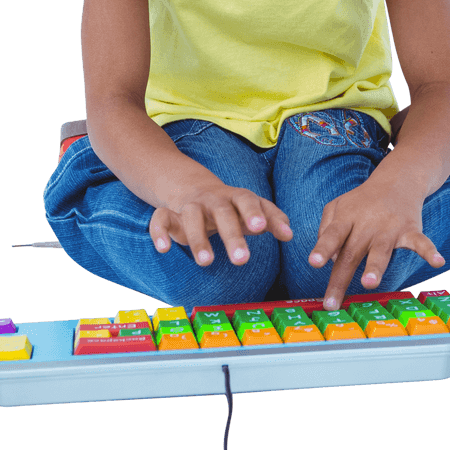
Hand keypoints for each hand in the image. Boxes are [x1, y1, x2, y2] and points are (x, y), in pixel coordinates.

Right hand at [149, 183, 292, 265]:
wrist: (193, 187)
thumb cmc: (230, 206)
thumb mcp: (251, 209)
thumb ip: (271, 219)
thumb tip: (290, 234)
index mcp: (236, 197)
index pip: (247, 201)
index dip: (255, 213)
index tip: (262, 228)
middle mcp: (213, 200)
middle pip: (222, 212)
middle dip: (232, 235)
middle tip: (242, 259)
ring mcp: (191, 206)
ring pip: (192, 216)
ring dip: (199, 239)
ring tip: (207, 262)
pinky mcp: (170, 215)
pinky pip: (160, 219)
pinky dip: (160, 233)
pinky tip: (164, 249)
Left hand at [308, 177, 445, 309]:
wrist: (397, 181)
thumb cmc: (362, 201)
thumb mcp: (336, 207)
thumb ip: (326, 230)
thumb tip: (329, 260)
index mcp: (347, 218)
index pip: (332, 235)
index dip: (323, 249)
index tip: (313, 263)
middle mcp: (367, 224)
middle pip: (352, 253)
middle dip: (341, 278)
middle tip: (332, 303)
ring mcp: (389, 228)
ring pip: (381, 251)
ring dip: (375, 267)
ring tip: (370, 283)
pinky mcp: (411, 230)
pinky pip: (421, 243)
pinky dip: (430, 252)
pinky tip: (438, 261)